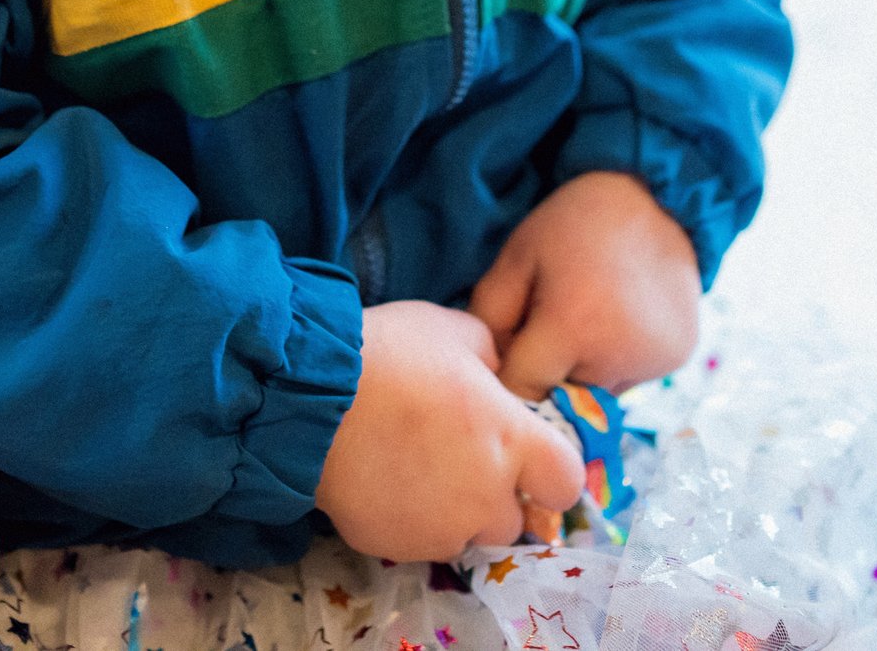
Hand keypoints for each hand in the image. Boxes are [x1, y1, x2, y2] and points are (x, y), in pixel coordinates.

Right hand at [314, 300, 584, 561]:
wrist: (310, 397)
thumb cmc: (390, 354)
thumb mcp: (454, 330)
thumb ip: (491, 357)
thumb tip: (498, 374)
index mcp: (512, 440)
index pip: (566, 483)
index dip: (552, 473)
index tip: (530, 458)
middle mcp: (486, 495)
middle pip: (515, 520)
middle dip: (497, 497)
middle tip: (462, 461)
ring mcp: (441, 528)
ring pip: (467, 536)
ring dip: (457, 514)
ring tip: (419, 473)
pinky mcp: (397, 546)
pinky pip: (419, 543)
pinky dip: (412, 521)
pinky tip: (386, 484)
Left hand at [468, 172, 699, 400]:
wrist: (654, 198)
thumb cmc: (573, 225)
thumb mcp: (516, 257)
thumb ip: (490, 318)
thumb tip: (495, 371)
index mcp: (572, 328)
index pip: (523, 390)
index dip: (510, 374)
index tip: (512, 347)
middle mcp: (618, 356)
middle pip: (562, 395)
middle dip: (549, 372)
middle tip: (553, 322)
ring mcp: (655, 361)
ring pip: (598, 393)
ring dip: (584, 370)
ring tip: (589, 317)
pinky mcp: (678, 358)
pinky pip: (631, 379)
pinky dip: (617, 361)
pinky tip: (618, 320)